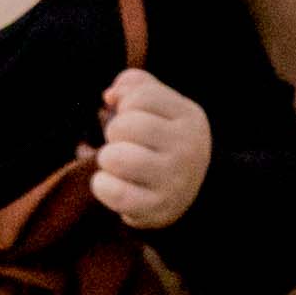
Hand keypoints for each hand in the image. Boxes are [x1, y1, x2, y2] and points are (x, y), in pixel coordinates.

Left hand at [90, 68, 213, 232]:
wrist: (193, 189)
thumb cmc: (165, 139)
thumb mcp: (163, 107)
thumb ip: (137, 86)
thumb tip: (110, 96)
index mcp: (188, 117)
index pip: (141, 96)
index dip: (125, 103)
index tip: (131, 114)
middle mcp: (186, 148)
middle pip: (125, 126)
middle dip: (114, 132)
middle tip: (124, 143)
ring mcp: (173, 180)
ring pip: (116, 158)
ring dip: (107, 159)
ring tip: (117, 163)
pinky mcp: (157, 208)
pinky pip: (115, 193)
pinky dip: (103, 185)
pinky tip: (111, 183)